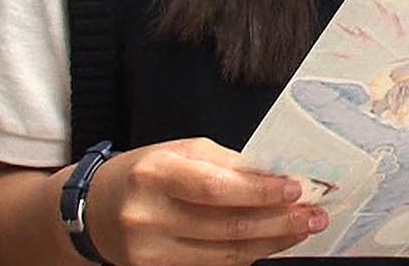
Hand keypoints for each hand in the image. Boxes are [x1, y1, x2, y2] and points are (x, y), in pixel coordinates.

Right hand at [84, 137, 328, 265]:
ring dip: (271, 241)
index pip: (215, 188)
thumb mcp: (181, 153)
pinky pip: (212, 265)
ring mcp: (150, 250)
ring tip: (302, 229)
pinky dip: (246, 253)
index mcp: (156, 174)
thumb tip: (278, 176)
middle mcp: (149, 215)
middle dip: (278, 221)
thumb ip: (228, 165)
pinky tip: (270, 242)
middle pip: (225, 225)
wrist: (94, 209)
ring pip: (224, 252)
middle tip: (314, 215)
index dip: (259, 192)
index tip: (295, 189)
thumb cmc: (145, 173)